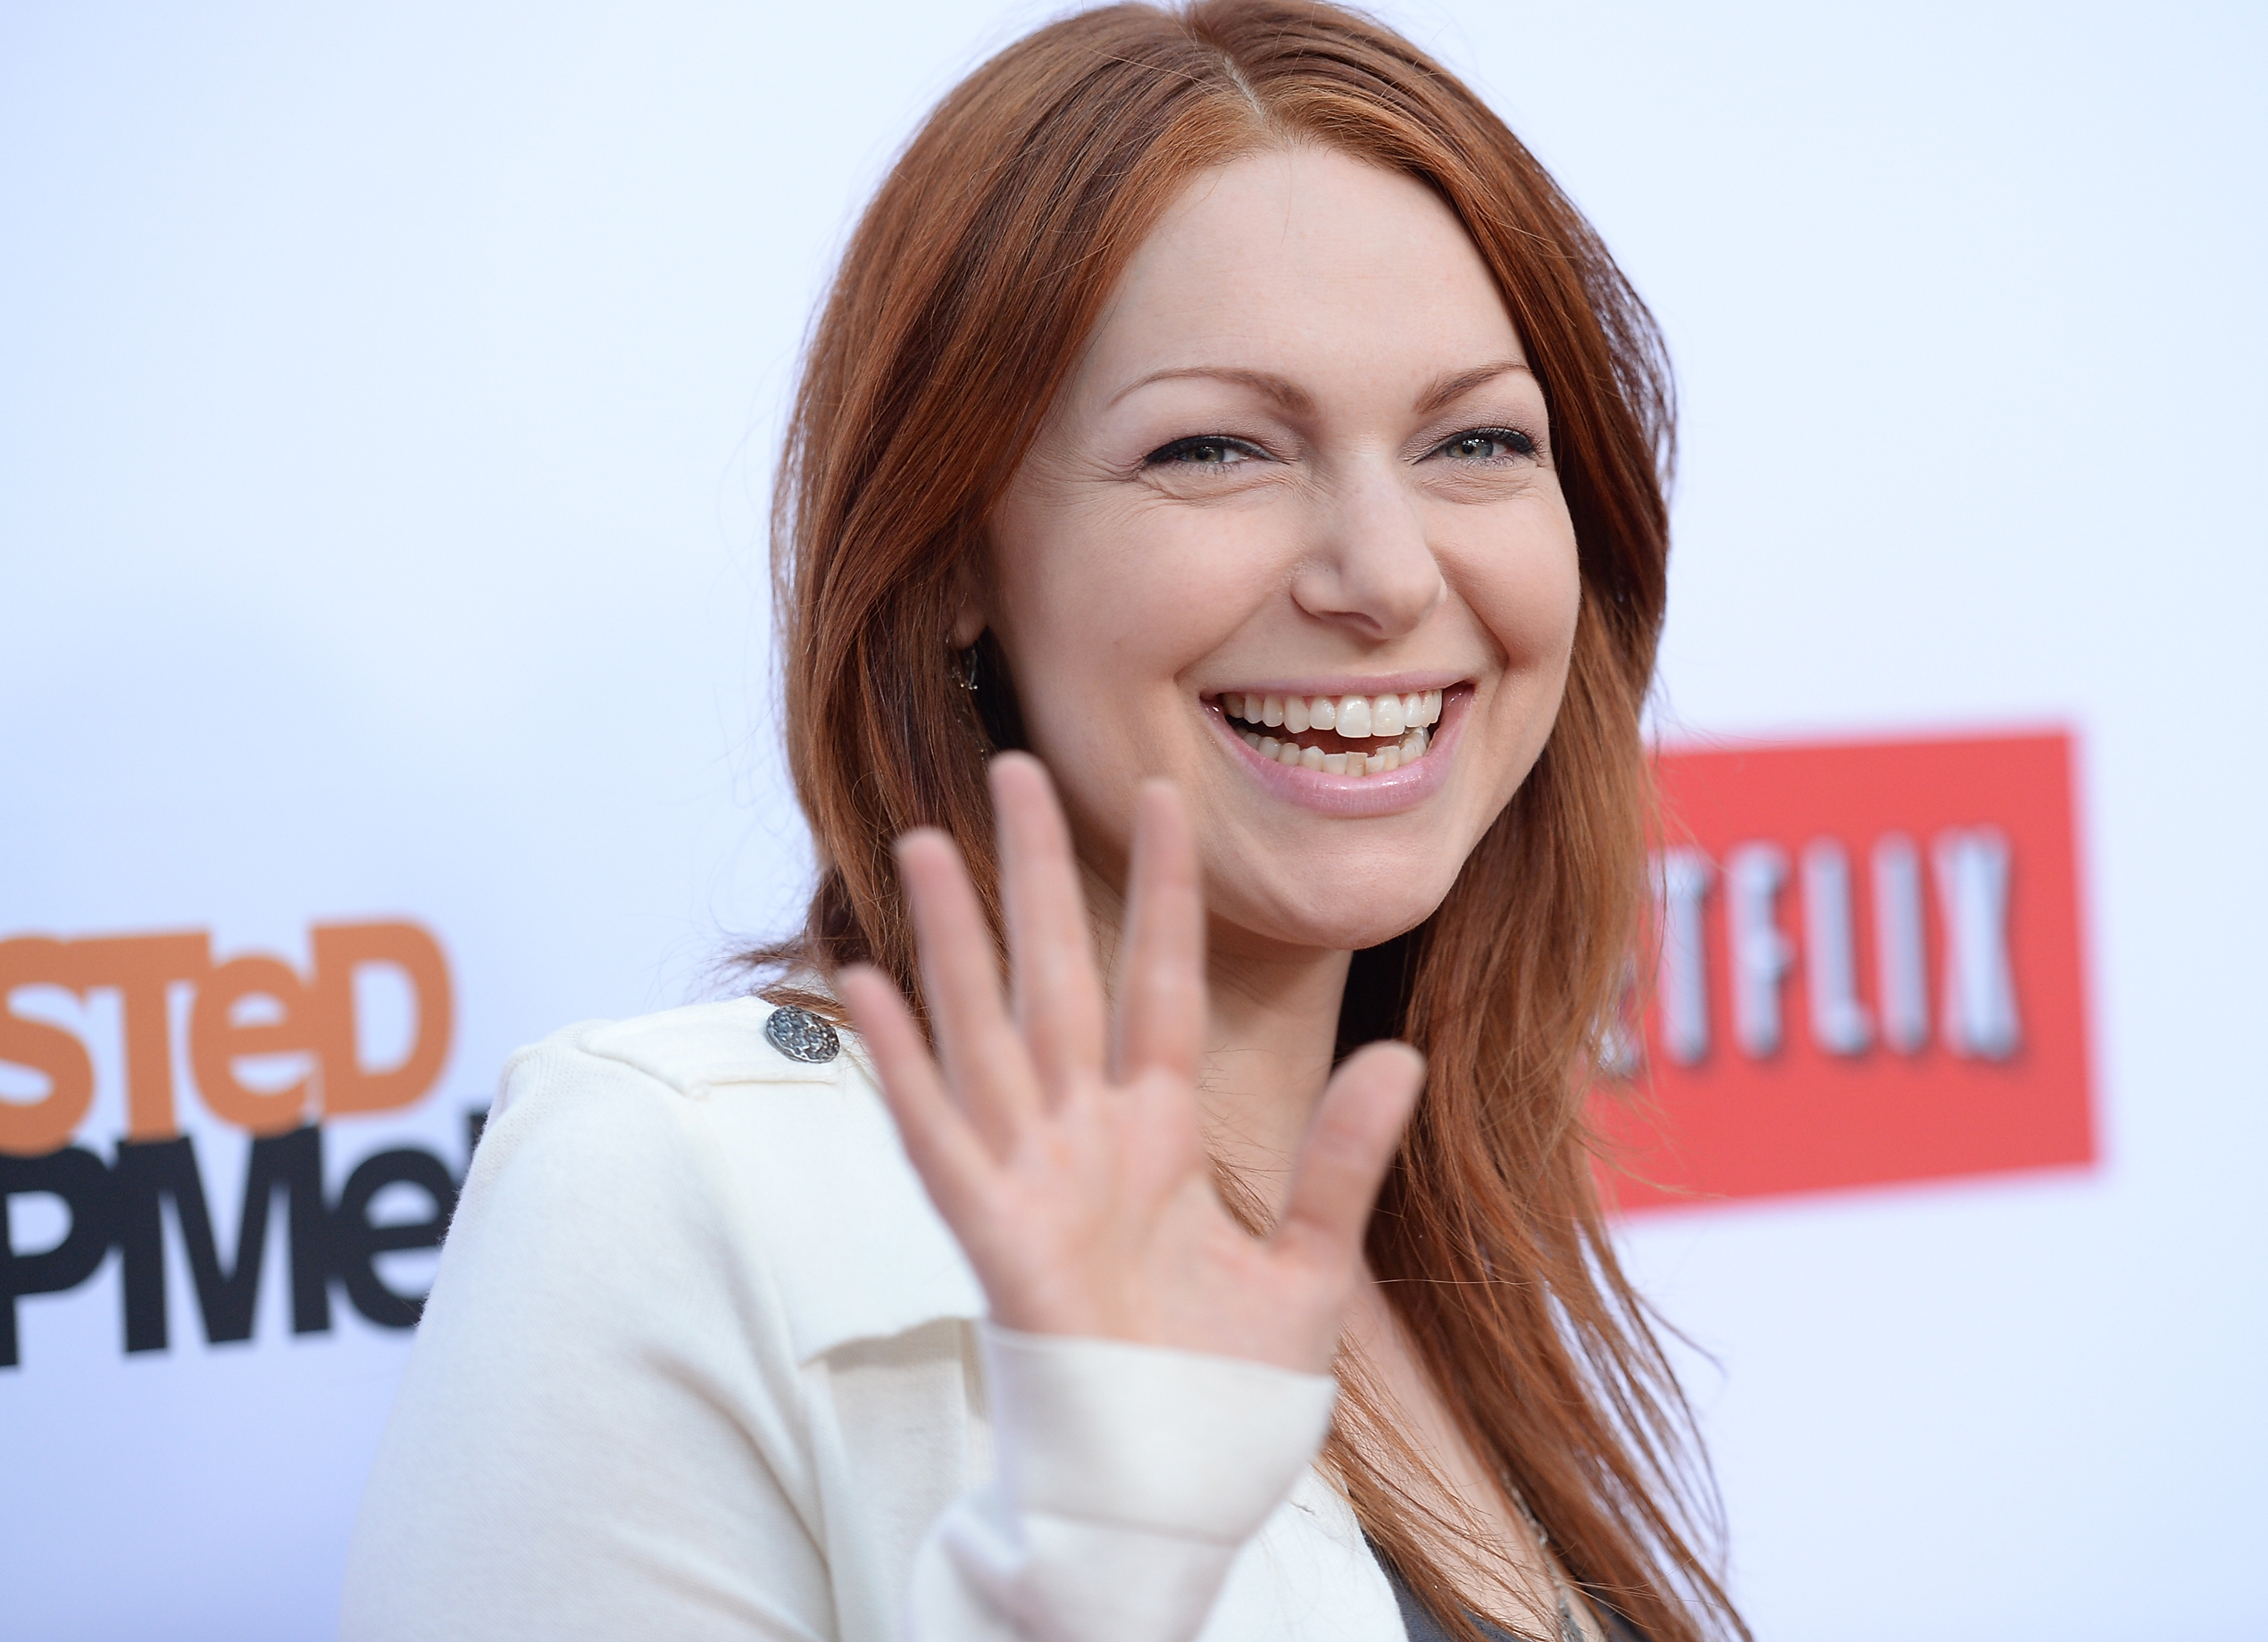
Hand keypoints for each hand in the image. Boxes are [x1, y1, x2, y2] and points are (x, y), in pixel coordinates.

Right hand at [840, 753, 1425, 1374]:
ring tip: (921, 841)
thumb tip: (1405, 1057)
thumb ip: (1342, 1162)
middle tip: (1010, 768)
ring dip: (951, 940)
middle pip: (1054, 978)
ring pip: (984, 1032)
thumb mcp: (1308, 1272)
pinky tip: (863, 985)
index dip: (1159, 892)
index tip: (1158, 795)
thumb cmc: (1222, 1398)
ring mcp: (1033, 1182)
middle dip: (1033, 876)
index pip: (1158, 982)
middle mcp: (1088, 1140)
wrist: (1169, 1498)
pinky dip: (898, 1065)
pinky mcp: (994, 1240)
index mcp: (1160, 1134)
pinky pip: (937, 1137)